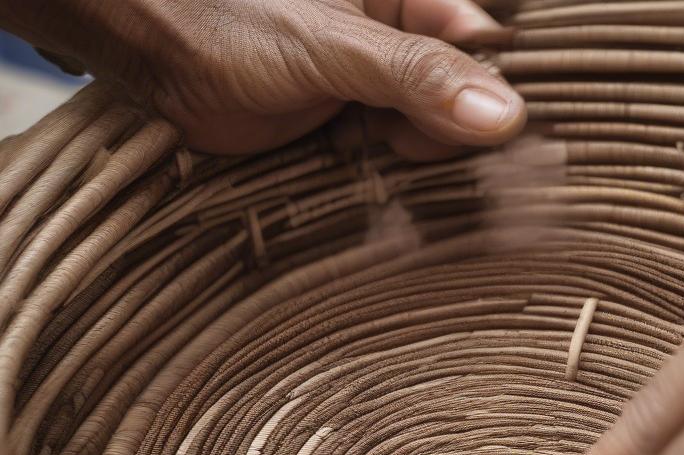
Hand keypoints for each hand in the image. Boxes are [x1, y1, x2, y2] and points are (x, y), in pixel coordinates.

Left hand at [24, 0, 523, 153]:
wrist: (161, 59)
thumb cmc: (234, 24)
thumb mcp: (334, 47)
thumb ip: (416, 75)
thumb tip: (502, 115)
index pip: (483, 50)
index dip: (496, 97)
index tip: (504, 146)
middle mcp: (402, 44)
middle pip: (464, 102)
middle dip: (454, 138)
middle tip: (419, 154)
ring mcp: (378, 92)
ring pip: (432, 138)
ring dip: (423, 166)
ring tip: (386, 160)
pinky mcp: (353, 133)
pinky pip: (395, 163)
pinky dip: (393, 182)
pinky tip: (377, 182)